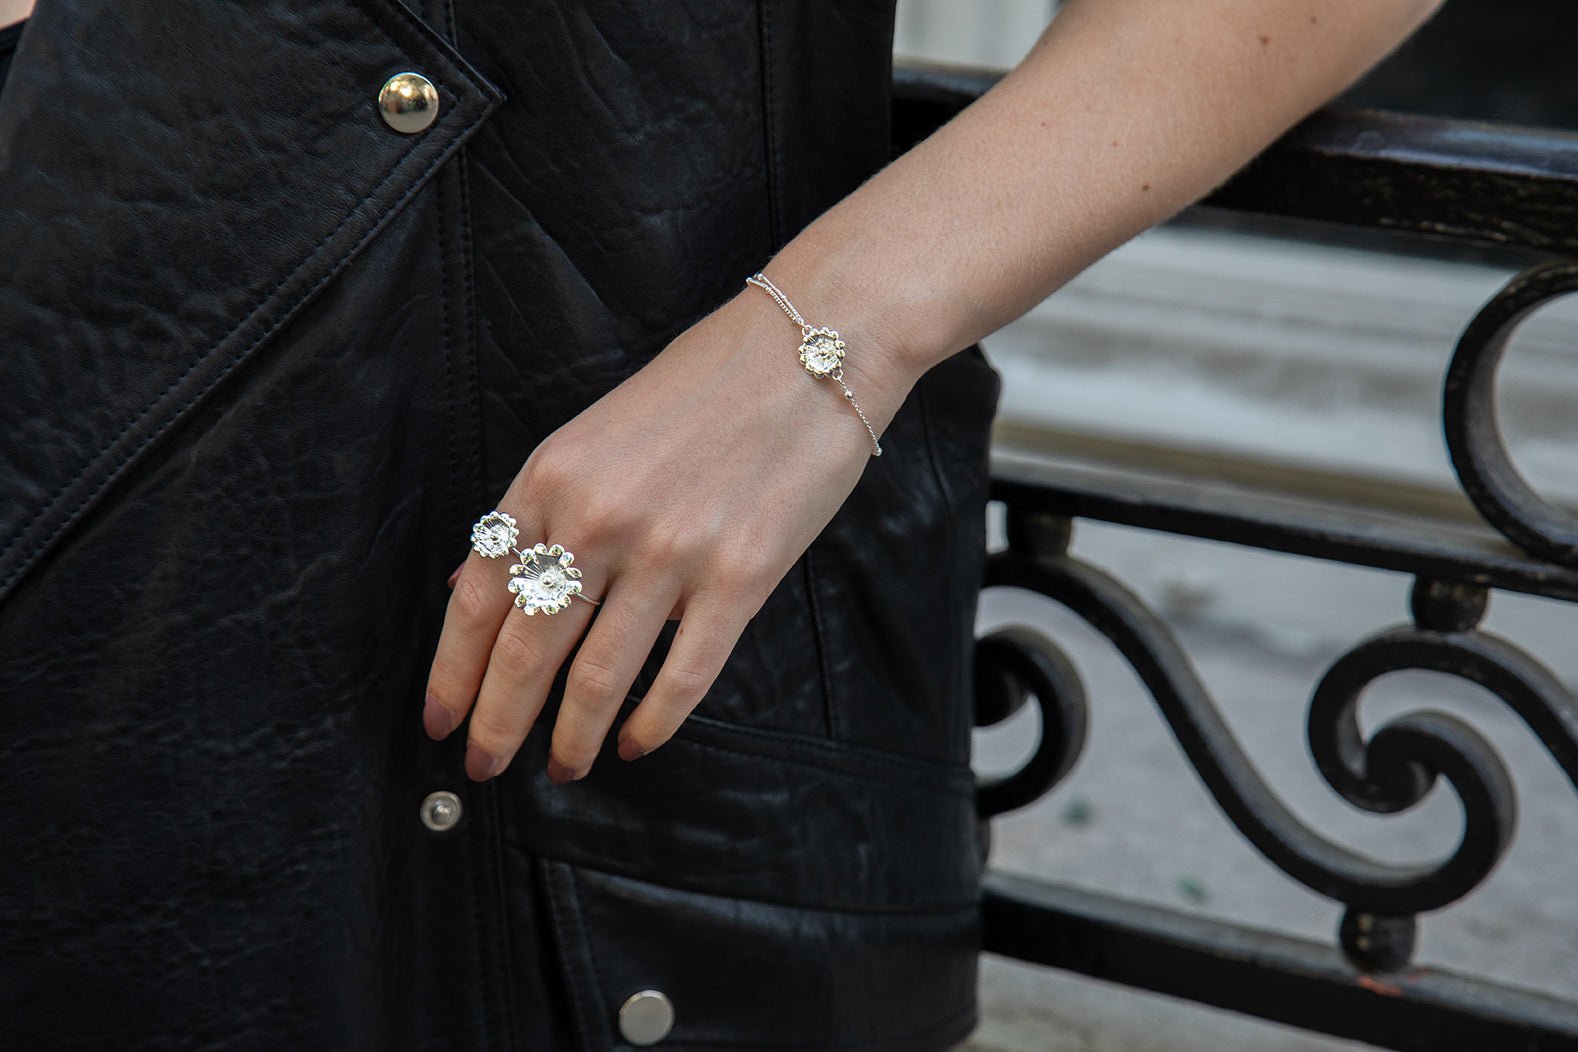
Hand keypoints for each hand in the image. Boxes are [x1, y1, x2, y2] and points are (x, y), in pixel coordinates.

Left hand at [421, 287, 908, 782]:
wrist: (812, 346)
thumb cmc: (705, 384)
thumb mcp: (595, 433)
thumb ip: (536, 509)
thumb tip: (472, 579)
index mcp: (551, 477)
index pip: (479, 596)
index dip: (454, 671)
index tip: (443, 720)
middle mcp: (598, 518)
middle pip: (527, 649)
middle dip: (499, 723)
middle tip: (487, 767)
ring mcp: (669, 550)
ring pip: (598, 677)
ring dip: (574, 736)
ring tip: (567, 766)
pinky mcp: (739, 577)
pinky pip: (682, 675)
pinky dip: (654, 721)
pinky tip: (638, 743)